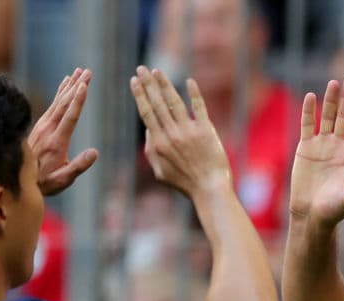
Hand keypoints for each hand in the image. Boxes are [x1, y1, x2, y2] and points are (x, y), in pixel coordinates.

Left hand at [28, 68, 98, 195]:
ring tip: (80, 71)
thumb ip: (78, 166)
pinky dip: (61, 92)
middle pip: (65, 103)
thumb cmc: (46, 181)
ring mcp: (43, 126)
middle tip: (88, 72)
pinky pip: (53, 104)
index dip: (78, 100)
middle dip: (77, 86)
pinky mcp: (40, 125)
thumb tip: (95, 153)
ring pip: (59, 101)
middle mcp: (48, 129)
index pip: (70, 117)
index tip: (84, 85)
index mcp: (56, 141)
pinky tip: (66, 83)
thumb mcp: (64, 179)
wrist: (20, 179)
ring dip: (70, 85)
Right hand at [130, 66, 230, 197]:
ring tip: (157, 71)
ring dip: (165, 84)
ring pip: (174, 102)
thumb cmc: (184, 183)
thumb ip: (151, 150)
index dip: (140, 95)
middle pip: (157, 103)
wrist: (209, 188)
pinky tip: (189, 82)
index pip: (146, 112)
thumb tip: (148, 130)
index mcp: (158, 143)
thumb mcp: (160, 171)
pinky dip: (194, 94)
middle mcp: (172, 134)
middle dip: (148, 83)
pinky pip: (199, 107)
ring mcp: (189, 131)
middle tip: (141, 68)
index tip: (134, 80)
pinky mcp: (206, 130)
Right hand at [289, 75, 343, 225]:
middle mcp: (340, 146)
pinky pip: (307, 125)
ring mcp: (323, 145)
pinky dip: (308, 112)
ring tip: (333, 82)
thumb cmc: (334, 210)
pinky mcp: (306, 147)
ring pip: (327, 117)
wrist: (311, 214)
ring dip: (330, 100)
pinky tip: (311, 97)